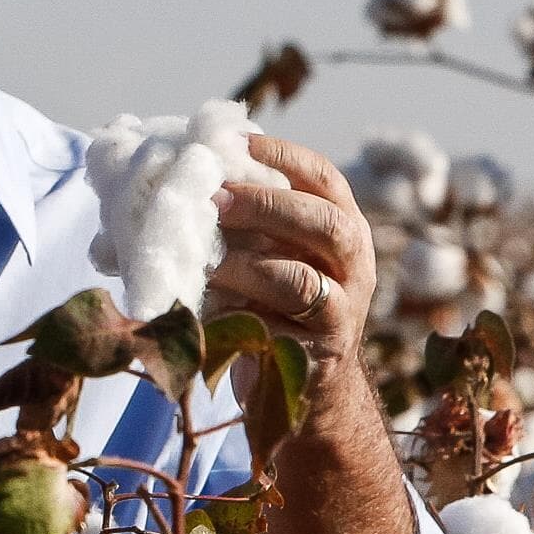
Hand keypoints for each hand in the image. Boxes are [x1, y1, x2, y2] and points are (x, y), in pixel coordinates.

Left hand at [208, 136, 375, 371]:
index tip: (234, 142)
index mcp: (342, 229)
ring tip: (203, 261)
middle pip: (325, 224)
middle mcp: (353, 266)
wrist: (306, 391)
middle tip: (214, 199)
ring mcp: (341, 313)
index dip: (282, 156)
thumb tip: (179, 176)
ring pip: (299, 280)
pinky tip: (205, 310)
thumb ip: (244, 222)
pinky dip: (235, 318)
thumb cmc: (274, 306)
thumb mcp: (267, 255)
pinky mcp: (315, 356)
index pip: (323, 179)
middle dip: (266, 205)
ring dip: (243, 265)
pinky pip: (273, 332)